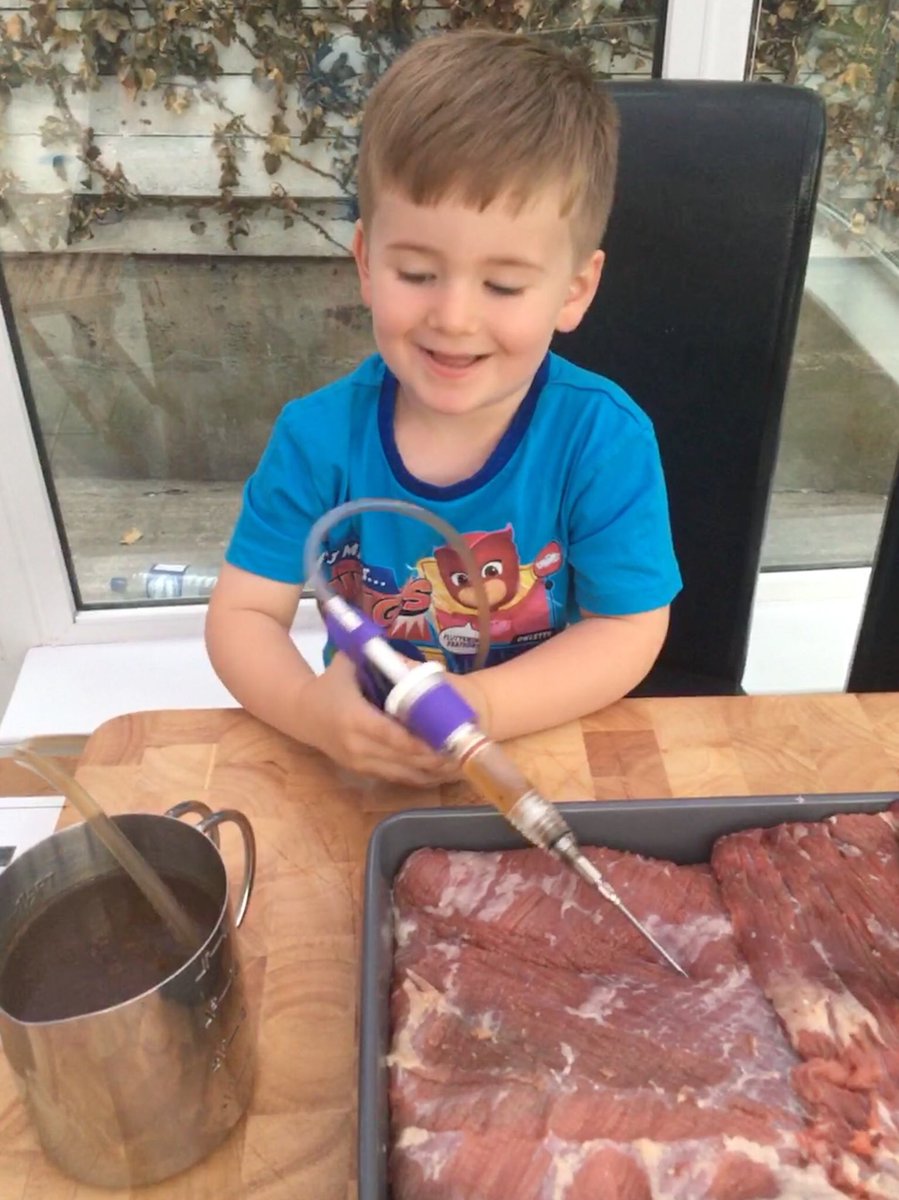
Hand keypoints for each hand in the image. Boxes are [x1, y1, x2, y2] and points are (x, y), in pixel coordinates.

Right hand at [302, 653, 459, 786]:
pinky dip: (419, 777)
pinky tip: (440, 774)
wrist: (300, 713)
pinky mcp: (362, 772)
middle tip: (461, 751)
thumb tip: (408, 656)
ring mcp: (359, 763)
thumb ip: (376, 658)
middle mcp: (357, 746)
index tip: (443, 740)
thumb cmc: (329, 684)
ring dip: (430, 772)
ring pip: (401, 773)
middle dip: (432, 757)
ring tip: (458, 764)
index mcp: (355, 718)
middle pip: (401, 758)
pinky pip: (395, 778)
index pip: (390, 735)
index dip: (418, 741)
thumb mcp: (347, 664)